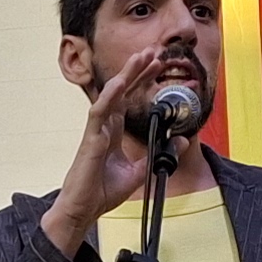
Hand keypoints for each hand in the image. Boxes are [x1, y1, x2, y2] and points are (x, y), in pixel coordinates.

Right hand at [41, 48, 170, 254]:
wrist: (83, 210)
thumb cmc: (101, 192)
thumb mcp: (140, 172)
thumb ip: (157, 154)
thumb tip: (179, 141)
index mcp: (113, 131)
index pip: (129, 98)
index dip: (142, 80)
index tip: (157, 64)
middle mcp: (104, 126)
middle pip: (122, 90)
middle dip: (137, 69)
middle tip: (153, 50)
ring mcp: (96, 130)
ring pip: (111, 94)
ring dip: (126, 74)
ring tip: (141, 56)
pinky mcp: (90, 139)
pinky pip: (100, 112)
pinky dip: (110, 95)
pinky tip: (121, 82)